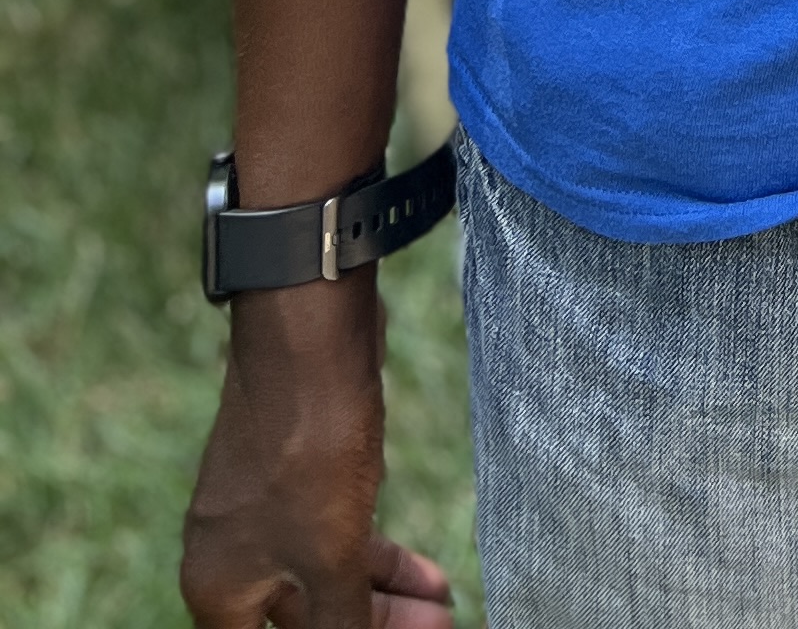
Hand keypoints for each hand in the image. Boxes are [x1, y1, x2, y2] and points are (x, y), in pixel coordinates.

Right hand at [181, 286, 455, 626]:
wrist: (310, 332)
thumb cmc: (307, 448)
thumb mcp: (330, 556)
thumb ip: (340, 626)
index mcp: (219, 590)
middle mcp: (233, 559)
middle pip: (302, 624)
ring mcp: (265, 513)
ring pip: (327, 580)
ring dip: (385, 601)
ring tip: (444, 609)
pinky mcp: (299, 476)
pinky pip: (338, 539)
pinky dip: (378, 560)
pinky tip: (427, 576)